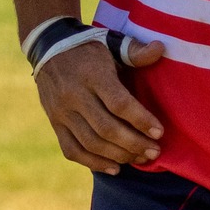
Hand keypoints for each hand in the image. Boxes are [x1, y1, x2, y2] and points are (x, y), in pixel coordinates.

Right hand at [35, 34, 165, 173]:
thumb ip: (135, 50)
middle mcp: (74, 95)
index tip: (159, 132)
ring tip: (140, 158)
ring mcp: (62, 112)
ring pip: (91, 143)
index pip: (119, 103)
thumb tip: (161, 49)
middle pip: (106, 129)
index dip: (141, 120)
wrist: (49, 48)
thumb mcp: (111, 42)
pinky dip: (94, 163)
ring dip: (119, 156)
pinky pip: (72, 150)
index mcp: (92, 74)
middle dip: (134, 144)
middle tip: (154, 152)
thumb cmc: (89, 48)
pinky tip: (115, 168)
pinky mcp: (54, 123)